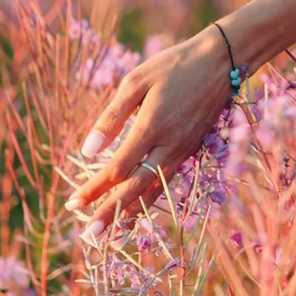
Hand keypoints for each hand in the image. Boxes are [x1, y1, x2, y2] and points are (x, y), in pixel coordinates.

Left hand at [71, 27, 236, 221]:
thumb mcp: (136, 82)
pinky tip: (138, 207)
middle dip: (109, 212)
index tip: (72, 203)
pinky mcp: (191, 150)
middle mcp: (169, 144)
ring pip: (154, 189)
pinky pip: (168, 181)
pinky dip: (151, 198)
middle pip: (135, 188)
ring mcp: (183, 150)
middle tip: (88, 235)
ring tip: (111, 231)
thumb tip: (87, 151)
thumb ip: (111, 117)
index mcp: (151, 126)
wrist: (223, 61)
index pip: (117, 169)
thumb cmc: (173, 66)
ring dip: (131, 212)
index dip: (93, 189)